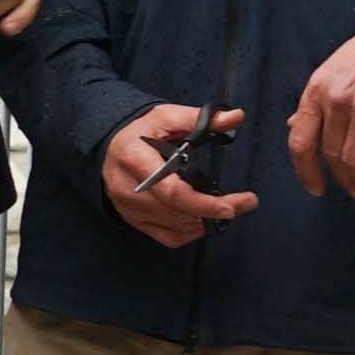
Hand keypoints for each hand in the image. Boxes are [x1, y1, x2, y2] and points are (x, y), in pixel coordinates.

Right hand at [101, 103, 255, 247]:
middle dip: (215, 210)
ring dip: (205, 220)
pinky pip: (168, 237)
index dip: (203, 203)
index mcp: (136, 160)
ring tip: (226, 205)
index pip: (172, 191)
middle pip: (178, 212)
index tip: (232, 206)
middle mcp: (130, 190)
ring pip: (176, 227)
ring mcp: (130, 209)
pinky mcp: (134, 221)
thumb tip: (237, 116)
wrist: (106, 147)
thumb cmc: (139, 131)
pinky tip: (202, 218)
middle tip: (247, 202)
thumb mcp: (167, 117)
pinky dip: (190, 232)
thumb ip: (201, 119)